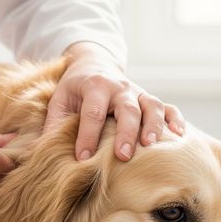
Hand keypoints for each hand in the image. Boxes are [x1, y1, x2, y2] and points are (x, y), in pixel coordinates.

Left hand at [44, 42, 185, 161]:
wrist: (94, 64)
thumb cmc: (74, 89)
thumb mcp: (59, 100)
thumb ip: (53, 123)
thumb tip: (40, 152)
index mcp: (94, 87)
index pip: (92, 112)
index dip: (87, 135)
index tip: (82, 157)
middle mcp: (119, 88)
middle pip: (126, 109)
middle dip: (125, 133)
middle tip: (123, 156)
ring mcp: (138, 92)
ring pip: (151, 106)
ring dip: (153, 126)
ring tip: (151, 146)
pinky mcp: (149, 98)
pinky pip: (168, 107)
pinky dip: (176, 120)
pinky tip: (180, 136)